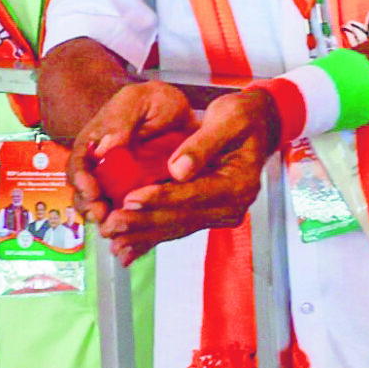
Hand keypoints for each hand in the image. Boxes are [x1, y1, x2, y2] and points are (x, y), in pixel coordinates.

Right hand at [66, 79, 197, 237]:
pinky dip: (129, 227)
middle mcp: (101, 168)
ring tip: (117, 226)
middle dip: (90, 207)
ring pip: (104, 208)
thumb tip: (103, 147)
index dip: (82, 182)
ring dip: (108, 219)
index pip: (77, 167)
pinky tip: (135, 239)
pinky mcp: (138, 195)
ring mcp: (118, 183)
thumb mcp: (138, 101)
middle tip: (103, 216)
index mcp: (94, 144)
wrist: (181, 112)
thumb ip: (121, 120)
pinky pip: (129, 214)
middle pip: (85, 194)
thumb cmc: (154, 101)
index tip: (93, 192)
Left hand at [96, 88, 280, 262]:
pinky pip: (178, 228)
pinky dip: (151, 238)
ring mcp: (222, 213)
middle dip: (143, 222)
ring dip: (142, 234)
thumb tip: (178, 170)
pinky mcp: (209, 215)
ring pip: (176, 227)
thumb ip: (203, 143)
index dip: (160, 198)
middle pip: (182, 217)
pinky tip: (128, 250)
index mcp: (239, 183)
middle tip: (111, 224)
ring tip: (112, 238)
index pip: (194, 194)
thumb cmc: (244, 117)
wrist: (258, 124)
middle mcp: (233, 205)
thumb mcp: (229, 118)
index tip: (130, 199)